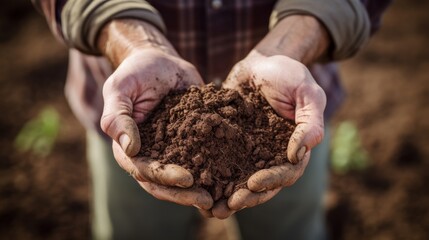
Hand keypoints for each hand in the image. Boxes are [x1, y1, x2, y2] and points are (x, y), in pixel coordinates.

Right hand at [98, 19, 212, 209]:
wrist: (160, 61)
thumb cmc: (135, 73)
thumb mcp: (120, 89)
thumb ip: (118, 117)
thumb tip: (129, 149)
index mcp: (128, 148)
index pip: (143, 170)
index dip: (164, 177)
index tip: (187, 179)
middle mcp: (150, 155)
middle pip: (164, 183)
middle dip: (185, 193)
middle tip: (208, 199)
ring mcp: (171, 152)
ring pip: (183, 179)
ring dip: (200, 189)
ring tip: (221, 196)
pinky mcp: (191, 143)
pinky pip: (201, 160)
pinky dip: (214, 171)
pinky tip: (231, 178)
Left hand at [207, 15, 329, 217]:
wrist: (260, 63)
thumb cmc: (288, 73)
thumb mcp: (307, 93)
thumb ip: (309, 123)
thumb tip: (298, 155)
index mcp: (294, 147)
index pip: (287, 172)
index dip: (272, 180)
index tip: (254, 183)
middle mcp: (271, 154)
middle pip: (262, 183)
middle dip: (247, 196)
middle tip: (229, 205)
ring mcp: (250, 150)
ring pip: (240, 179)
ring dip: (227, 195)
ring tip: (211, 209)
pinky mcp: (229, 143)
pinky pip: (221, 162)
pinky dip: (212, 176)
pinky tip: (198, 187)